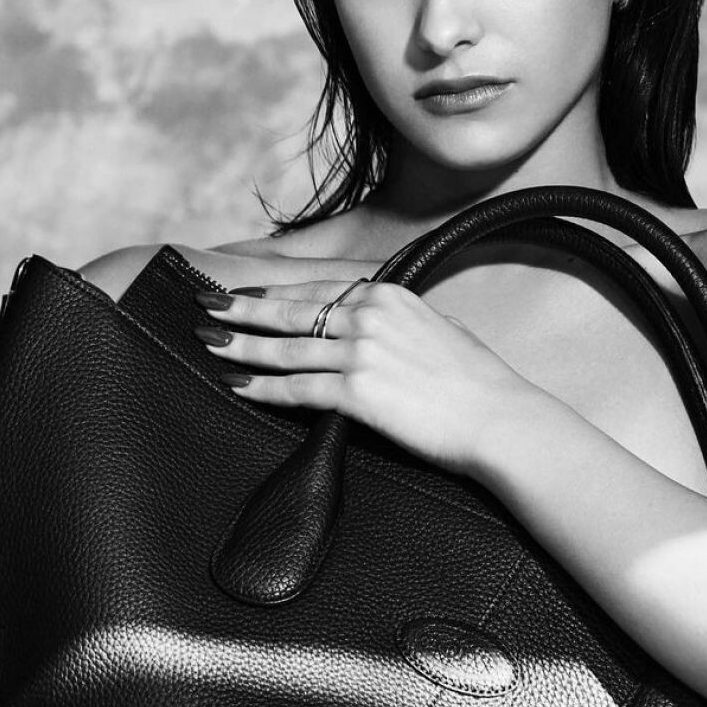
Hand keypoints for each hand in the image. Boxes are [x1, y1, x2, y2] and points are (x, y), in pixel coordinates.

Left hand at [194, 278, 543, 474]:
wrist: (499, 418)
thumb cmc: (478, 382)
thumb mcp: (441, 328)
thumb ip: (404, 320)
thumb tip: (386, 320)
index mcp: (388, 294)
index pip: (316, 287)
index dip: (274, 290)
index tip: (245, 290)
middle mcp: (369, 315)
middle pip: (290, 310)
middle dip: (243, 309)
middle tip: (208, 308)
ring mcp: (360, 352)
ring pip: (285, 348)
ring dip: (242, 347)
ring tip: (212, 345)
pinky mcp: (357, 392)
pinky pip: (296, 389)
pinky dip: (262, 388)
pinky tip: (239, 387)